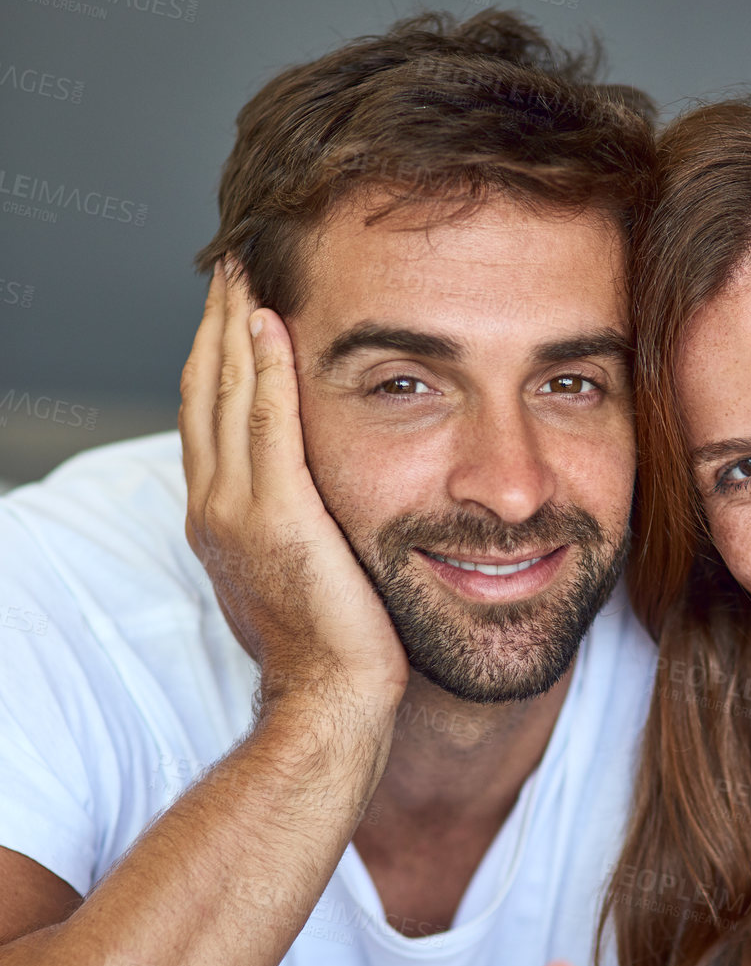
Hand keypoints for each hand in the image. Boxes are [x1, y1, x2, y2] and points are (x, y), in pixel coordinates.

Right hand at [179, 262, 408, 720]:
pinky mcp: (279, 517)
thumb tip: (317, 492)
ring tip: (245, 271)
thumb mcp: (299, 571)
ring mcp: (239, 511)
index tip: (234, 303)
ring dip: (233, 326)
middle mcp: (214, 506)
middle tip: (231, 264)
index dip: (215, 354)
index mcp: (217, 517)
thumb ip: (292, 521)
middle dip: (216, 323)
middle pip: (203, 390)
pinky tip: (272, 324)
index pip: (207, 414)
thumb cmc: (332, 646)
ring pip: (225, 395)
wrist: (330, 700)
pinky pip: (267, 425)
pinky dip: (263, 370)